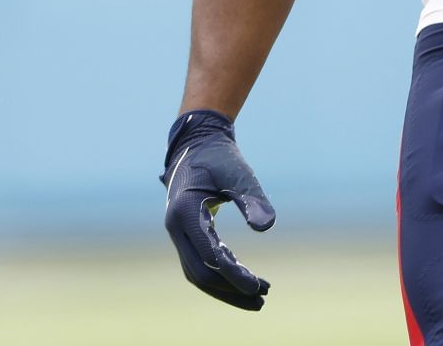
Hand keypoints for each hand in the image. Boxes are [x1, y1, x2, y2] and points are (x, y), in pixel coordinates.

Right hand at [160, 109, 275, 309]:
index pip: (209, 255)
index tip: (257, 286)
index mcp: (185, 211)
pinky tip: (244, 276)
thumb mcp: (239, 172)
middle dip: (230, 289)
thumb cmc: (219, 157)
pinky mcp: (186, 234)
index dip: (233, 274)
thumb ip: (252, 198)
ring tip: (258, 294)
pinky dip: (221, 274)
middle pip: (199, 272)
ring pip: (197, 273)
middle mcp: (176, 226)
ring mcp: (178, 232)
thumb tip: (267, 227)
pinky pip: (199, 262)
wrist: (197, 144)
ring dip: (225, 287)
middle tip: (262, 298)